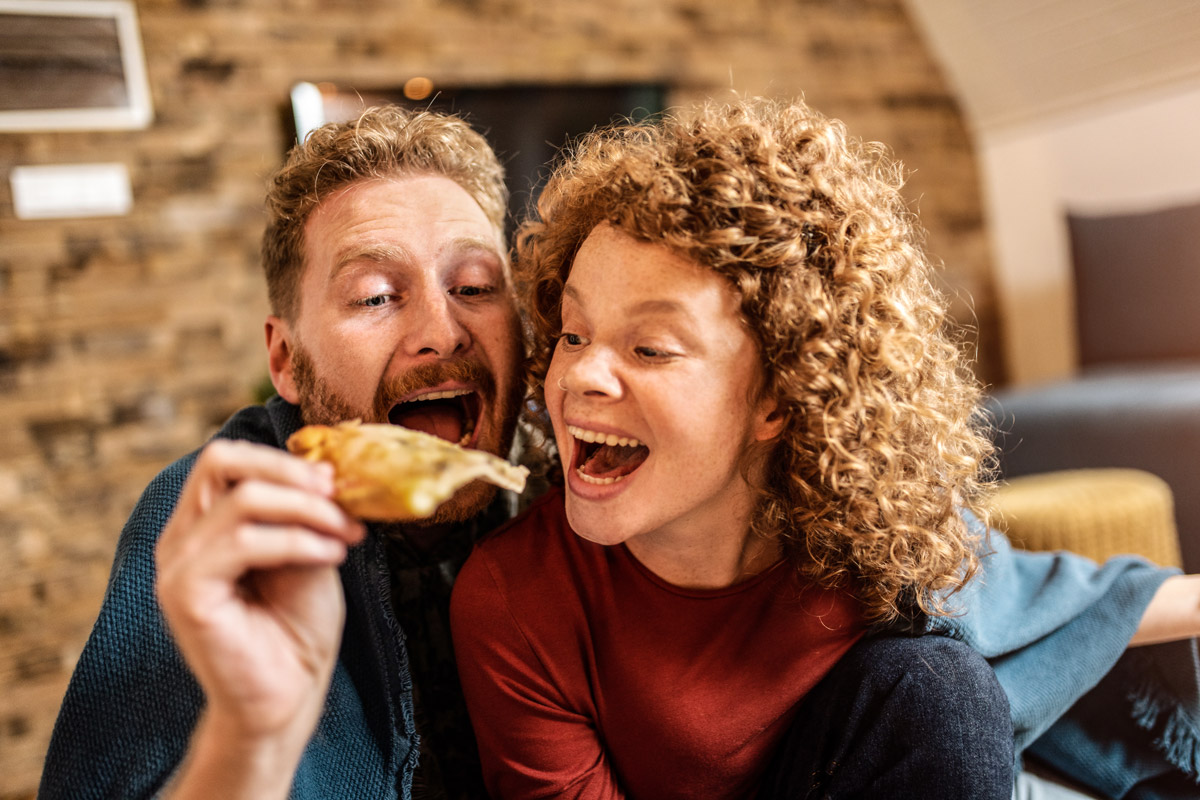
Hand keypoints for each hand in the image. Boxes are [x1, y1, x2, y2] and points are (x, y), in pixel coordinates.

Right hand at [155, 440, 364, 796]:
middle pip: (220, 461)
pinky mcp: (185, 593)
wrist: (287, 697)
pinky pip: (244, 542)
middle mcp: (181, 538)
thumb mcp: (308, 552)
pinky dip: (298, 540)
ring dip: (309, 510)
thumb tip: (326, 473)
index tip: (335, 479)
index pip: (227, 459)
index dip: (282, 460)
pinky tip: (331, 554)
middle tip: (338, 492)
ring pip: (243, 499)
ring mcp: (177, 565)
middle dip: (289, 470)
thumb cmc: (297, 627)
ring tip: (347, 534)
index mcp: (204, 524)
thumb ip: (303, 513)